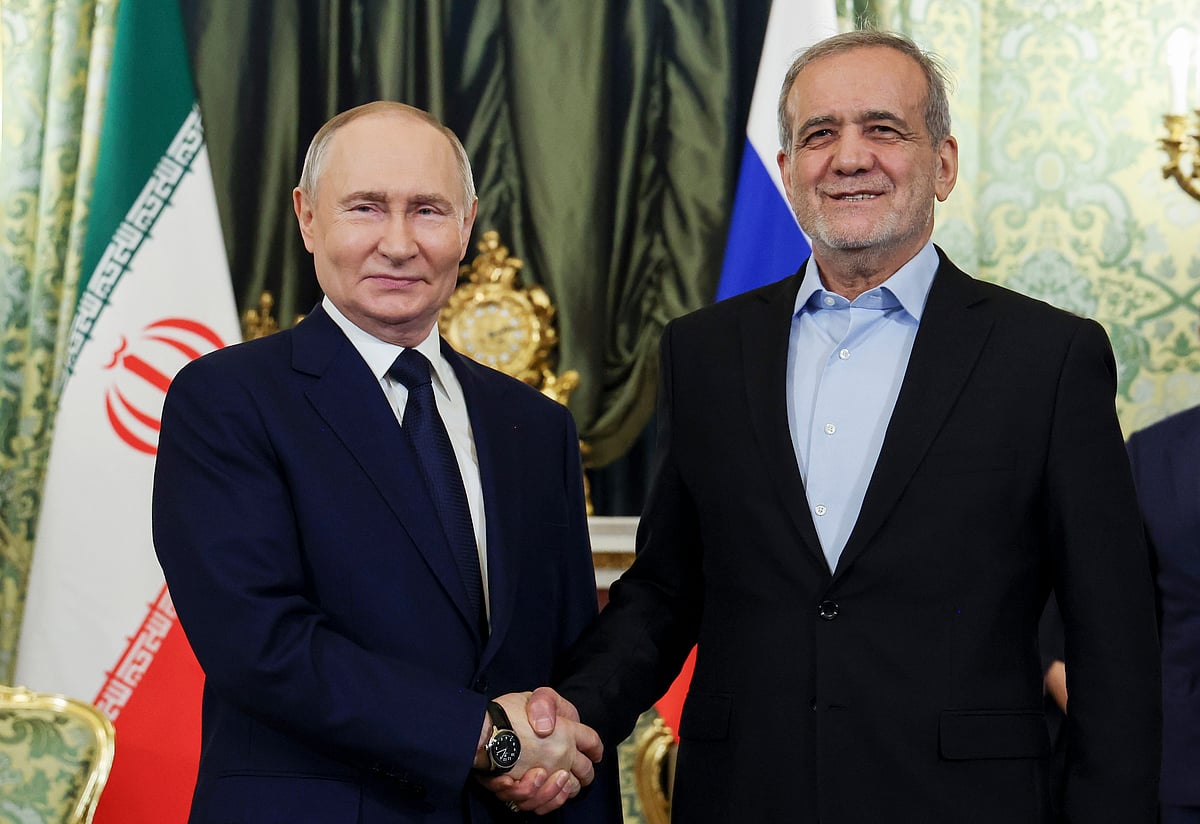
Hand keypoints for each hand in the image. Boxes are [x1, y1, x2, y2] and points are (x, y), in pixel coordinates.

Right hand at [477, 689, 600, 813]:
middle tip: (579, 770)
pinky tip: (544, 789)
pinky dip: (549, 800)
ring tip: (560, 779)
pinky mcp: (531, 790)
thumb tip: (551, 728)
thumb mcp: (532, 697)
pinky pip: (547, 802)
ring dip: (567, 787)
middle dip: (586, 772)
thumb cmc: (505, 712)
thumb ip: (548, 705)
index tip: (595, 752)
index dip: (595, 747)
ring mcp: (547, 774)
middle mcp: (561, 754)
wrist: (479, 733)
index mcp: (566, 731)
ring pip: (568, 790)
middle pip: (586, 771)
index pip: (592, 741)